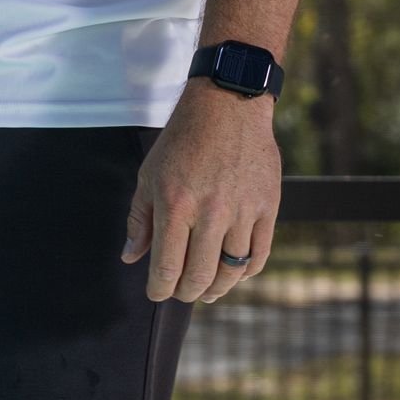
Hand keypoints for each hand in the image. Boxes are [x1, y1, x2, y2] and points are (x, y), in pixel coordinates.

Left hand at [122, 83, 279, 304]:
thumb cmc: (182, 140)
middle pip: (199, 275)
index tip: (156, 292)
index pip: (167, 267)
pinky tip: (234, 274)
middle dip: (186, 292)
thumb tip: (131, 259)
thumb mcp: (150, 175)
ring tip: (208, 291)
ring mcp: (242, 211)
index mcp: (175, 205)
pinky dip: (246, 272)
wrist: (227, 106)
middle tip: (181, 292)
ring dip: (217, 288)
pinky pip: (259, 254)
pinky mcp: (268, 206)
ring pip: (231, 270)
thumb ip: (140, 220)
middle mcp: (210, 212)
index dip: (159, 289)